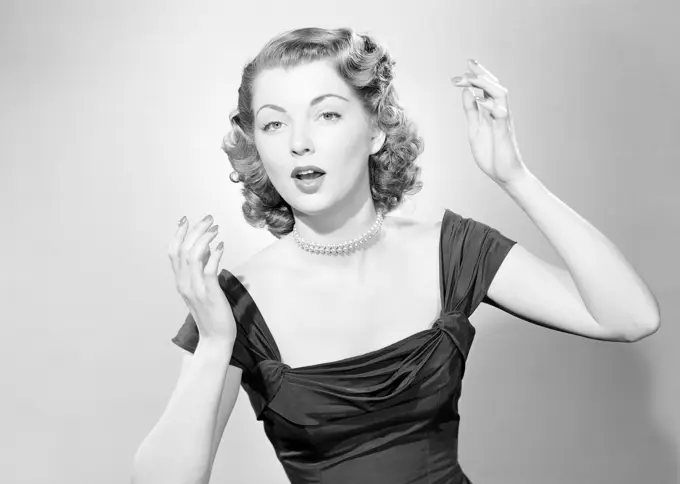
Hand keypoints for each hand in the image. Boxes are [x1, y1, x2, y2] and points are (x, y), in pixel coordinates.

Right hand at [168, 215, 235, 343]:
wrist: (216, 338)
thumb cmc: (212, 313)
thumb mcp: (202, 288)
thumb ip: (202, 270)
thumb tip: (209, 250)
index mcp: (180, 281)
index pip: (173, 252)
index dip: (177, 234)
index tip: (185, 220)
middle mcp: (184, 283)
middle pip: (182, 249)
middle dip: (194, 230)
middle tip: (208, 218)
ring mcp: (195, 288)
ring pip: (193, 255)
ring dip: (204, 238)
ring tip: (216, 228)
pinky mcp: (209, 293)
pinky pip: (208, 268)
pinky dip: (214, 254)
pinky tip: (221, 246)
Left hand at [451, 59, 529, 185]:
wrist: (505, 175)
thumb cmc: (491, 154)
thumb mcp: (475, 130)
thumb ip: (471, 112)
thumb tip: (466, 92)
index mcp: (491, 112)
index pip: (486, 88)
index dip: (478, 74)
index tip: (467, 64)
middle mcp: (499, 112)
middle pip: (494, 85)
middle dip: (480, 74)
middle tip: (463, 68)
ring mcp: (503, 121)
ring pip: (500, 94)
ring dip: (484, 84)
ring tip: (469, 80)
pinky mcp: (505, 132)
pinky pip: (501, 114)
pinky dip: (490, 105)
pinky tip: (480, 99)